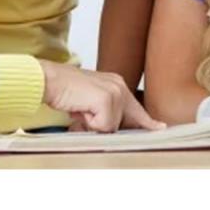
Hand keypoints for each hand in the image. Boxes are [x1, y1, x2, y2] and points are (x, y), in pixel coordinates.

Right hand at [40, 61, 165, 132]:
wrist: (49, 79)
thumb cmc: (64, 92)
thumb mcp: (89, 102)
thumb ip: (103, 113)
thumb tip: (109, 130)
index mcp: (116, 84)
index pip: (136, 108)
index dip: (148, 121)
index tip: (161, 128)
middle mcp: (119, 85)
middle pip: (123, 122)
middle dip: (104, 126)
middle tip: (84, 111)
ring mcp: (115, 91)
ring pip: (111, 126)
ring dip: (92, 124)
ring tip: (80, 109)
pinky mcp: (107, 99)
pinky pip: (103, 125)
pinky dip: (89, 123)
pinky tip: (80, 108)